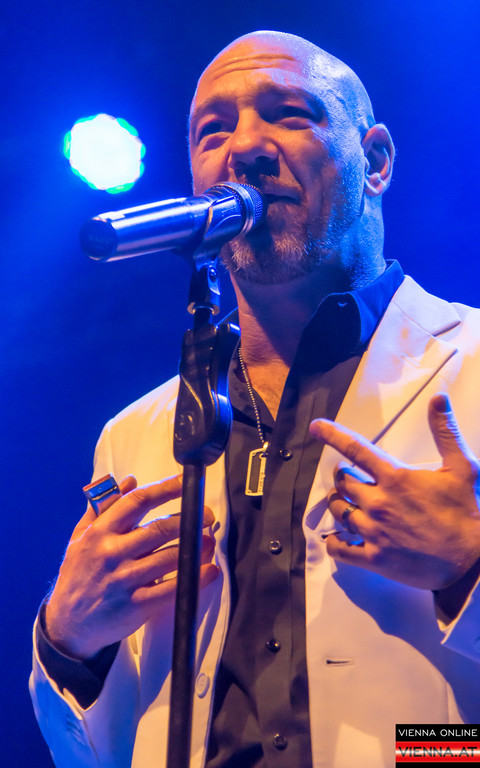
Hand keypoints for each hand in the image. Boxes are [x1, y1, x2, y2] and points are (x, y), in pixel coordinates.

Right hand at [45, 475, 217, 658]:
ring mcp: (124, 580)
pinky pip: (172, 590)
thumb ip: (104, 506)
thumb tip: (130, 480)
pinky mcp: (136, 606)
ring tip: (210, 541)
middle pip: (159, 529)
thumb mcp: (81, 536)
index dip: (165, 488)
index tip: (185, 481)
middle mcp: (112, 553)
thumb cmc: (78, 573)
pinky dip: (194, 578)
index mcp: (100, 532)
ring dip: (196, 547)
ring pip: (169, 558)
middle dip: (189, 519)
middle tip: (207, 515)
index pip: (137, 501)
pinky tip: (209, 570)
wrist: (68, 623)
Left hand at [309, 394, 479, 589]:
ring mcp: (374, 532)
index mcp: (395, 478)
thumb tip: (438, 398)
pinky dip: (334, 543)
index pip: (355, 449)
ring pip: (339, 511)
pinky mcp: (375, 558)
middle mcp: (379, 503)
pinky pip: (340, 549)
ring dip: (338, 503)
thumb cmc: (468, 513)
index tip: (316, 427)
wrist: (474, 563)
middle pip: (343, 481)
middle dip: (343, 475)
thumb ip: (445, 431)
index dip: (332, 435)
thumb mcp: (462, 468)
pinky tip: (338, 539)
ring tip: (344, 501)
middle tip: (349, 476)